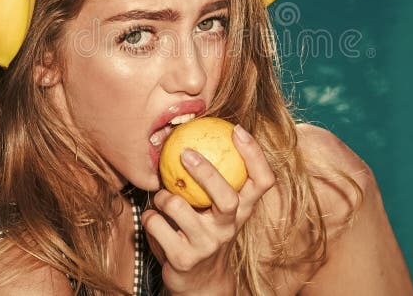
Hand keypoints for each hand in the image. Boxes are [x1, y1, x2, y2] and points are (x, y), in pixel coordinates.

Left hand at [141, 124, 275, 295]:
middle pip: (227, 198)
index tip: (236, 130)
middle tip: (186, 153)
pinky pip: (156, 224)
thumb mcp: (220, 210)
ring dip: (163, 196)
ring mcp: (207, 245)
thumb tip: (201, 132)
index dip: (254, 154)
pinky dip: (150, 217)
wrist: (200, 283)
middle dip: (207, 173)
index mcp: (243, 210)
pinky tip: (154, 219)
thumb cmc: (207, 232)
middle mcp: (229, 228)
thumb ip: (218, 181)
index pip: (262, 181)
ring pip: (178, 208)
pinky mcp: (183, 259)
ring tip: (161, 197)